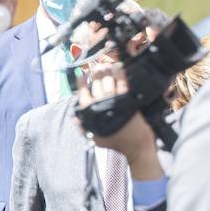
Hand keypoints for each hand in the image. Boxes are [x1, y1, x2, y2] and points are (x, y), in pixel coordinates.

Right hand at [76, 61, 162, 179]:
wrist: (135, 145)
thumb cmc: (115, 143)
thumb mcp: (96, 137)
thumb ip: (84, 127)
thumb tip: (74, 118)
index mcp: (90, 113)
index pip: (82, 94)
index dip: (81, 83)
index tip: (81, 75)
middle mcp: (100, 105)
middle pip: (96, 84)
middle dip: (95, 73)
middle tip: (96, 67)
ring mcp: (113, 101)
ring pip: (107, 81)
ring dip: (105, 71)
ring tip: (105, 65)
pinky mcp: (127, 100)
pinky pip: (122, 83)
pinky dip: (119, 74)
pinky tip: (118, 67)